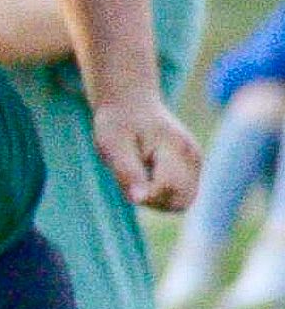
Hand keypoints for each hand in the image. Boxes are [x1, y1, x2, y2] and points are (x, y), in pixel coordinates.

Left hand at [97, 92, 201, 213]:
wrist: (131, 105)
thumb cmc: (118, 125)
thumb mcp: (112, 146)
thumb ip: (127, 172)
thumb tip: (138, 200)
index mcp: (175, 148)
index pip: (168, 188)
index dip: (145, 194)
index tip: (127, 179)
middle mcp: (192, 157)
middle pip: (181, 202)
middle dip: (154, 201)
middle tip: (132, 181)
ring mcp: (196, 163)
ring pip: (182, 202)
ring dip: (158, 199)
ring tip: (139, 177)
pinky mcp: (194, 168)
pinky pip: (180, 195)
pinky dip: (162, 193)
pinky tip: (147, 174)